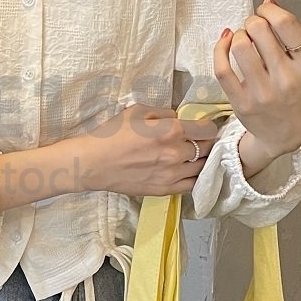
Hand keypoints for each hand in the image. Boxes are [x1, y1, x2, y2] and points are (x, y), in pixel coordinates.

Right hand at [73, 103, 219, 196]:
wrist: (92, 163)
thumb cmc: (111, 134)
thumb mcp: (137, 112)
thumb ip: (163, 113)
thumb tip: (178, 118)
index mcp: (171, 130)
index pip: (208, 129)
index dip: (207, 126)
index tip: (202, 127)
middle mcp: (176, 153)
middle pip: (207, 148)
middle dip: (205, 142)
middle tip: (198, 140)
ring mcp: (172, 174)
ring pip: (202, 167)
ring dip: (200, 160)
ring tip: (193, 156)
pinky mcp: (164, 189)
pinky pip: (192, 185)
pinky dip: (193, 177)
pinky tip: (187, 171)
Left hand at [214, 0, 300, 158]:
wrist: (286, 133)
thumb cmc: (297, 94)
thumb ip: (292, 32)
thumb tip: (269, 1)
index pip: (286, 24)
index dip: (269, 10)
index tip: (264, 10)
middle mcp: (287, 78)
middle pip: (260, 31)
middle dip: (252, 21)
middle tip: (253, 27)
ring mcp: (262, 92)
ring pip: (240, 47)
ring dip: (238, 35)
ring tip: (242, 38)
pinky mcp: (241, 102)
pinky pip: (222, 69)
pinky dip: (220, 49)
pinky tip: (225, 44)